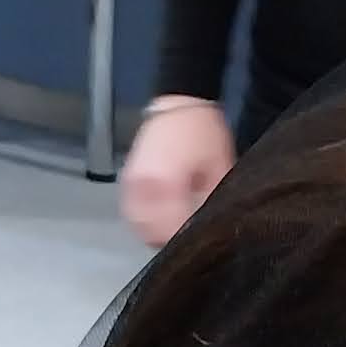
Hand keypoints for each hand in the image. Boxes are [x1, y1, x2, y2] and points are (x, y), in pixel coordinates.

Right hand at [119, 95, 234, 246]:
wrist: (179, 105)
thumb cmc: (204, 134)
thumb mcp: (219, 170)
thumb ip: (212, 204)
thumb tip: (209, 232)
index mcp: (166, 183)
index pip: (172, 230)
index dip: (187, 240)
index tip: (202, 241)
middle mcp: (142, 186)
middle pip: (153, 233)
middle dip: (172, 238)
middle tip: (191, 235)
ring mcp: (130, 184)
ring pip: (140, 227)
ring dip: (158, 232)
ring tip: (177, 228)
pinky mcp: (126, 182)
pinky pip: (132, 215)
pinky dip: (146, 222)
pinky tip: (162, 219)